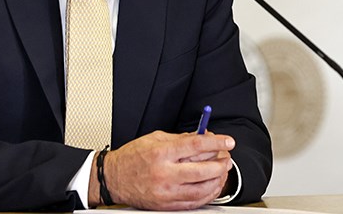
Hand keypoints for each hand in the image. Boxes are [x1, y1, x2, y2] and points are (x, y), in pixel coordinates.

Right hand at [92, 130, 233, 209]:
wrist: (114, 179)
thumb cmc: (132, 157)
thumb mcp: (155, 139)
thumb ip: (180, 138)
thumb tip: (203, 136)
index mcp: (162, 153)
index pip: (196, 145)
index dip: (216, 142)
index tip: (228, 141)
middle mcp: (165, 173)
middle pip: (203, 170)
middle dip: (221, 163)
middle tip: (227, 158)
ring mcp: (166, 192)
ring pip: (202, 189)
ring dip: (218, 180)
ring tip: (221, 172)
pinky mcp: (166, 205)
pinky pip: (194, 203)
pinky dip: (207, 195)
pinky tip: (212, 186)